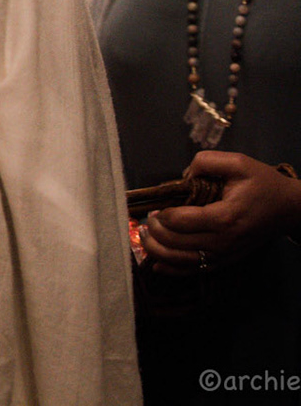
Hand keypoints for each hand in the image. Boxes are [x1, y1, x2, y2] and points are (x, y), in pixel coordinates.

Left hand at [142, 150, 300, 272]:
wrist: (288, 209)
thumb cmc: (263, 184)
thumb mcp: (238, 162)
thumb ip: (206, 161)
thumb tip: (183, 174)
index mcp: (225, 216)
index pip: (182, 222)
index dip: (162, 217)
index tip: (154, 209)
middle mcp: (224, 241)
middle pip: (177, 243)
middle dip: (154, 233)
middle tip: (145, 221)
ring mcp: (225, 255)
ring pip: (182, 261)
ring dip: (157, 251)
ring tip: (144, 237)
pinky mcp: (226, 261)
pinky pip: (195, 270)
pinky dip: (173, 269)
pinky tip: (156, 263)